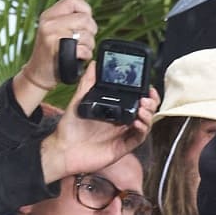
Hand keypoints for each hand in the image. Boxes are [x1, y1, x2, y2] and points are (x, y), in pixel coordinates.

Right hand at [15, 0, 97, 109]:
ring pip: (86, 35)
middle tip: (85, 38)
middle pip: (84, 18)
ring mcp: (53, 37)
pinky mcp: (60, 52)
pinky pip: (84, 49)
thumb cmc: (50, 52)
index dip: (85, 9)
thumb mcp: (55, 27)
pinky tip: (79, 57)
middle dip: (91, 30)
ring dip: (89, 45)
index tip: (86, 20)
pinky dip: (86, 55)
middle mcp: (49, 23)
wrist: (38, 74)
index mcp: (49, 15)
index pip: (73, 0)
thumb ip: (69, 12)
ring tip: (80, 49)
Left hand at [39, 61, 158, 183]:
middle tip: (147, 97)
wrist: (64, 150)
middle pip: (145, 111)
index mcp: (114, 110)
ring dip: (148, 115)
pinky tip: (137, 122)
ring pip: (145, 124)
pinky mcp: (122, 147)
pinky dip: (142, 130)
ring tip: (143, 108)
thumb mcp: (78, 101)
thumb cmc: (70, 129)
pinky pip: (138, 139)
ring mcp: (122, 135)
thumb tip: (94, 64)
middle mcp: (120, 122)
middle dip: (151, 102)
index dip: (144, 93)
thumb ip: (88, 82)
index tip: (147, 85)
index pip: (135, 100)